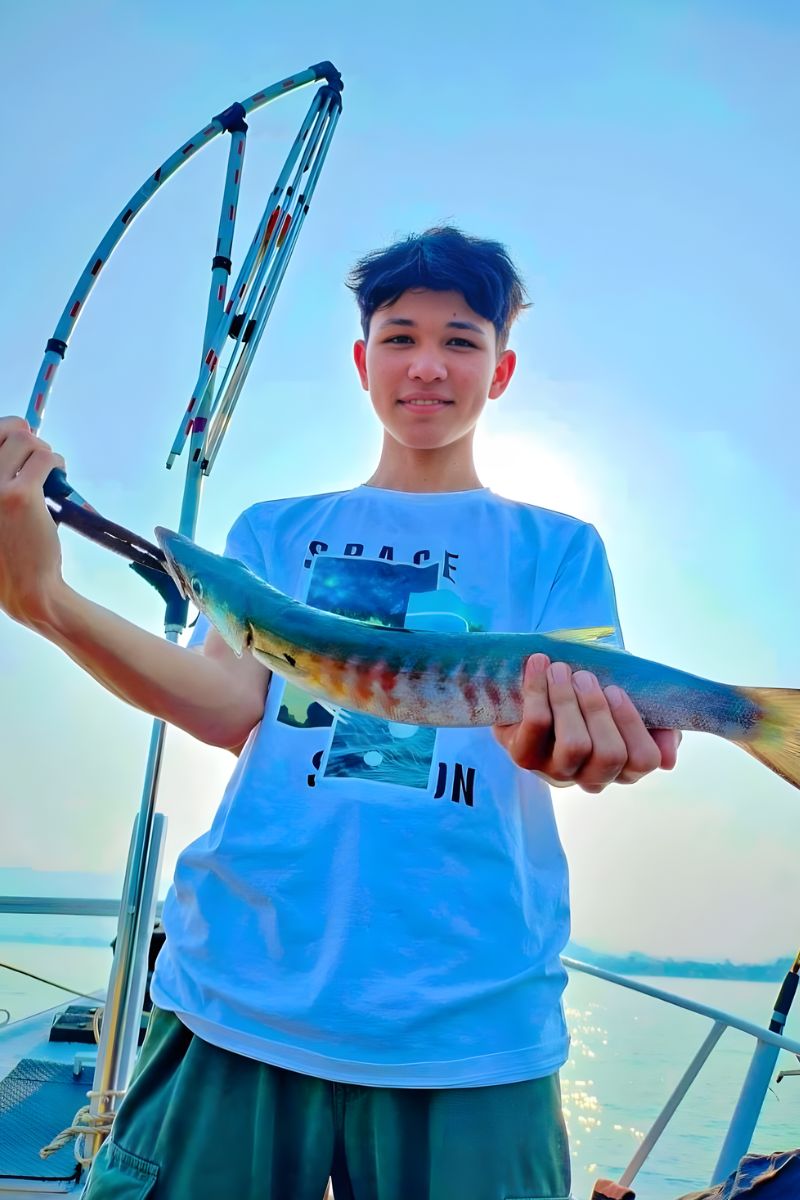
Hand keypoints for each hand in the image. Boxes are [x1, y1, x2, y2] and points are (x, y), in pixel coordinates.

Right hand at [0, 416, 65, 626]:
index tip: (19, 438)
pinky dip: (57, 464)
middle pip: (3, 430)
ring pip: (25, 440)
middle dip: (26, 438)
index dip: (4, 431)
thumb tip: (21, 433)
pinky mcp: (21, 496)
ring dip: (44, 452)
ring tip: (49, 474)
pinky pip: (45, 459)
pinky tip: (58, 480)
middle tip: (38, 458)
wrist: (25, 588)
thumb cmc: (9, 552)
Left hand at [493, 653, 681, 792]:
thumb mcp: (626, 701)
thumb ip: (657, 725)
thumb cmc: (587, 696)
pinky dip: (538, 691)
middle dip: (598, 709)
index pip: (643, 761)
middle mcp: (591, 776)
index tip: (616, 689)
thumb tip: (669, 760)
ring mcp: (557, 771)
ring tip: (561, 670)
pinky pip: (537, 726)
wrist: (535, 685)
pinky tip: (539, 666)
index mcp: (622, 766)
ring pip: (574, 745)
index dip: (632, 724)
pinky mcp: (525, 757)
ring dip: (569, 700)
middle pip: (610, 755)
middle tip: (585, 676)